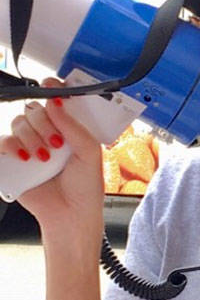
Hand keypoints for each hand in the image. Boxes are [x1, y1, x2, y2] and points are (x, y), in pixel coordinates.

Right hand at [0, 80, 103, 234]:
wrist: (70, 215)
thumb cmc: (85, 187)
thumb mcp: (90, 152)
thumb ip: (74, 126)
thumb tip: (57, 102)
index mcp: (70, 128)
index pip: (58, 101)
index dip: (53, 89)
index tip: (52, 84)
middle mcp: (49, 133)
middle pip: (35, 108)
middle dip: (44, 122)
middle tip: (56, 142)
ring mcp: (30, 145)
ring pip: (19, 122)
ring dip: (31, 136)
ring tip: (44, 156)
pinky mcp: (14, 159)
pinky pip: (3, 142)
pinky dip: (12, 145)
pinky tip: (25, 157)